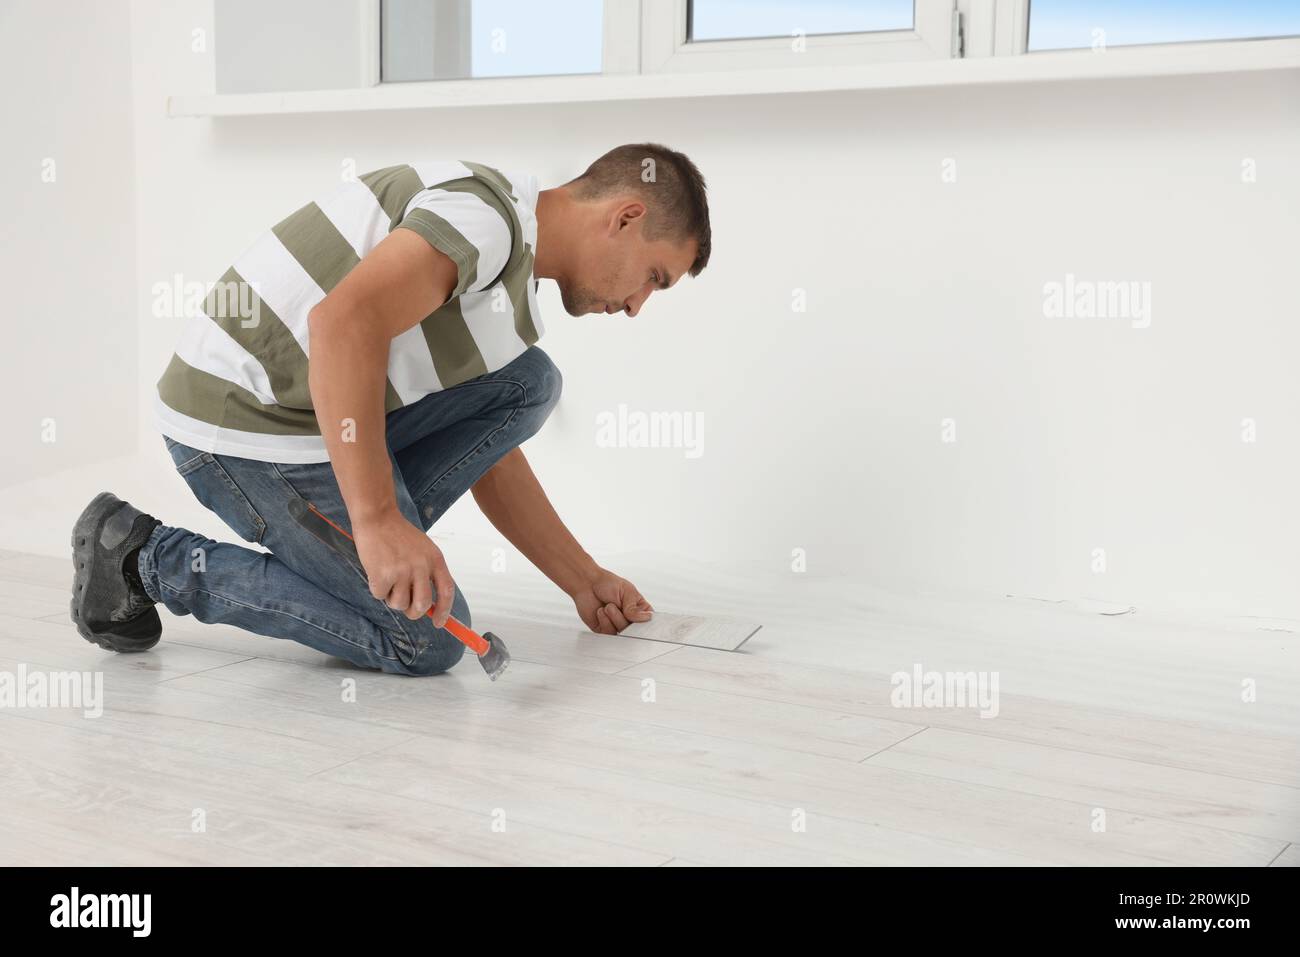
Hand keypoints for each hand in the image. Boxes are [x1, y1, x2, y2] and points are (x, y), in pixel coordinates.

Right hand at [352, 507, 454, 624]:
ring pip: (399, 604)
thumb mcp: (423, 549)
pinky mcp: (383, 574)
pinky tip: (376, 571)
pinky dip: (376, 588)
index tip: (439, 622)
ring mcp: (403, 571)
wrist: (377, 517)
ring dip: (391, 597)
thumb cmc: (399, 534)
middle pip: (422, 605)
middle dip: (413, 612)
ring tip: (388, 577)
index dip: (444, 611)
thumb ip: (428, 573)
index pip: (447, 591)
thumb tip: (429, 605)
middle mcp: (422, 566)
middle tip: (404, 605)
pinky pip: (380, 596)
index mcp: (435, 559)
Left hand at [571, 567, 653, 634]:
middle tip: (619, 607)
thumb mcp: (626, 591)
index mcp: (640, 609)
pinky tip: (601, 611)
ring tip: (608, 606)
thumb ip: (635, 607)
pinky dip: (605, 622)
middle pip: (635, 631)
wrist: (587, 584)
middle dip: (625, 619)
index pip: (650, 622)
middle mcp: (630, 620)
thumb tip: (645, 618)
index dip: (646, 624)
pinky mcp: (605, 631)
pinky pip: (609, 634)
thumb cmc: (607, 584)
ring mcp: (618, 626)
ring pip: (622, 633)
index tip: (639, 619)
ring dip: (614, 618)